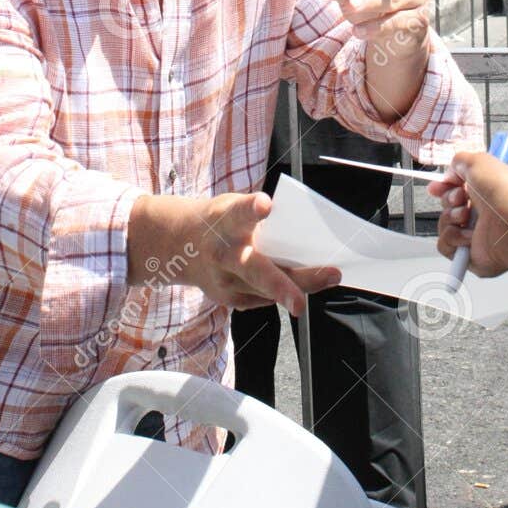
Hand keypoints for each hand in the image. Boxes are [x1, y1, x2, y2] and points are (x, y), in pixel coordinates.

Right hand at [128, 192, 339, 316]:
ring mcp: (223, 280)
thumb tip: (305, 239)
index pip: (238, 213)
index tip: (265, 205)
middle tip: (301, 301)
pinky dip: (286, 288)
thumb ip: (259, 221)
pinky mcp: (228, 298)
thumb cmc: (220, 221)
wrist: (179, 245)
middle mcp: (221, 253)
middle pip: (254, 270)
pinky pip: (265, 297)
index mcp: (223, 220)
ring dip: (299, 286)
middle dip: (281, 286)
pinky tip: (297, 282)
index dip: (251, 209)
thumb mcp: (233, 207)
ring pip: (267, 290)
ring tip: (329, 277)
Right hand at [429, 148, 507, 276]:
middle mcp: (485, 215)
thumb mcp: (479, 161)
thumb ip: (459, 162)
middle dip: (449, 200)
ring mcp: (478, 237)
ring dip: (450, 218)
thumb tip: (449, 175)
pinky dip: (452, 238)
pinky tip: (468, 236)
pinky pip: (445, 246)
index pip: (461, 189)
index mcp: (490, 193)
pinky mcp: (471, 257)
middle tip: (460, 198)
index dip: (445, 187)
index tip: (436, 187)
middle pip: (449, 206)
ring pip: (445, 225)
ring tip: (465, 217)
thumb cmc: (504, 192)